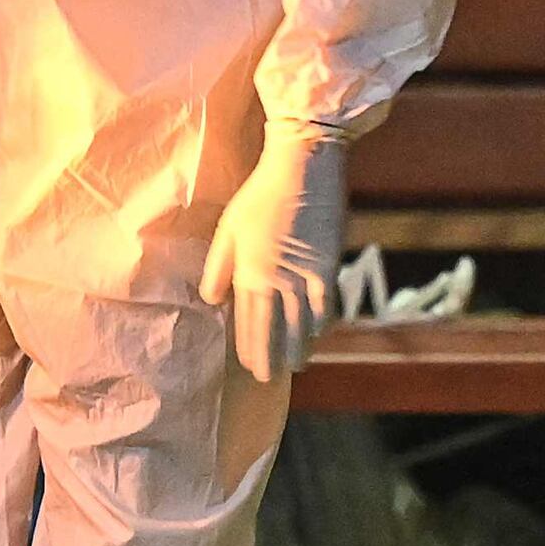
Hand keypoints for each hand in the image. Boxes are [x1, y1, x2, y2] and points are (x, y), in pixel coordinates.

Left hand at [198, 123, 350, 385]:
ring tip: (295, 364)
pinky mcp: (331, 265)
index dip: (251, 349)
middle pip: (279, 332)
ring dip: (300, 348)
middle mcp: (282, 281)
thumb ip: (218, 268)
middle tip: (270, 378)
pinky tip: (318, 333)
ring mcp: (310, 276)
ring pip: (305, 326)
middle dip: (274, 358)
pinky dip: (322, 324)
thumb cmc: (260, 194)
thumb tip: (213, 300)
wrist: (306, 166)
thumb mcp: (228, 228)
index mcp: (252, 273)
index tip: (250, 368)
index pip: (251, 324)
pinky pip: (328, 306)